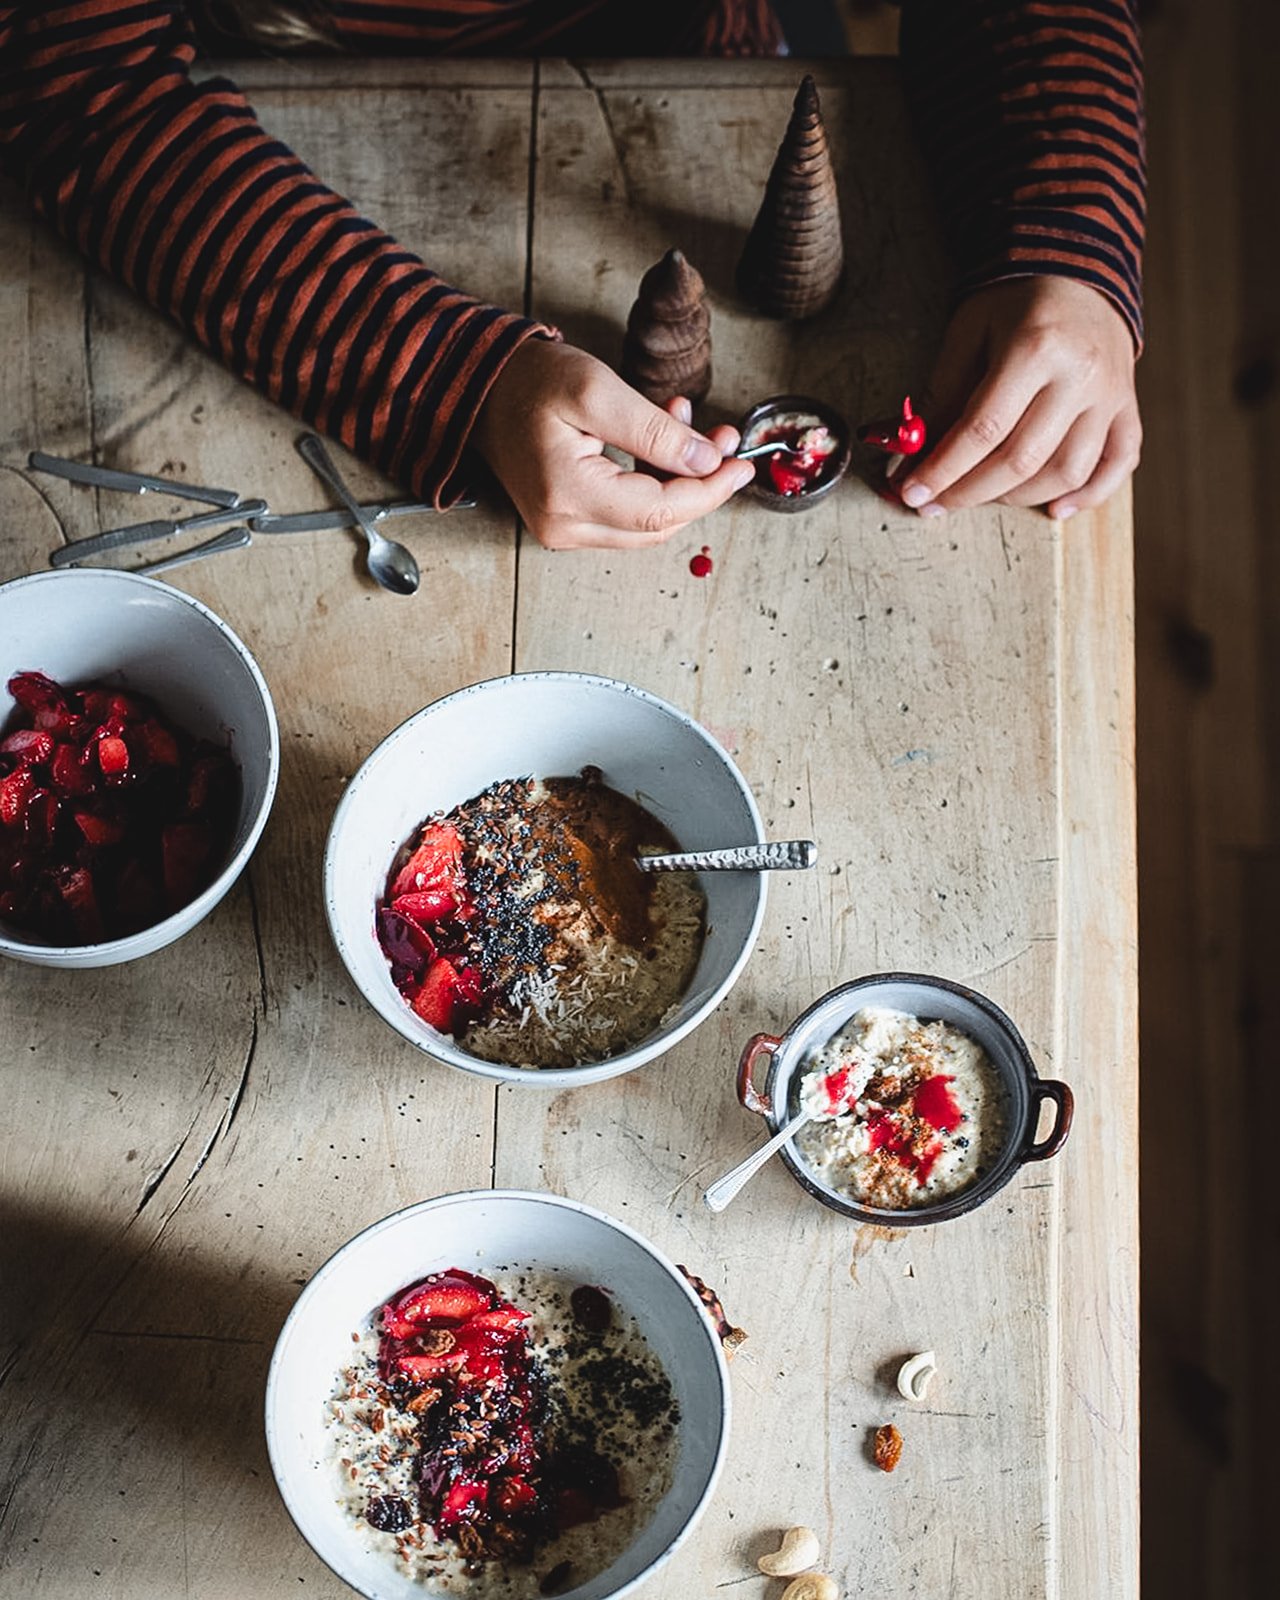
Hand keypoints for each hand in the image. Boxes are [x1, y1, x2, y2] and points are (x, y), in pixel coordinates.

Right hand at [471, 339, 753, 549]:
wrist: (480, 390)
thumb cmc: (528, 383)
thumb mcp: (597, 391)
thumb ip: (655, 432)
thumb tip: (706, 463)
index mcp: (568, 496)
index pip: (661, 512)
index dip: (710, 491)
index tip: (740, 464)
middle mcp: (563, 527)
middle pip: (658, 526)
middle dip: (698, 485)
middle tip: (720, 439)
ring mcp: (562, 532)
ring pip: (645, 526)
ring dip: (677, 484)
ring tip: (685, 429)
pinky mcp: (565, 525)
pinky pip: (625, 519)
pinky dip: (652, 487)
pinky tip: (658, 448)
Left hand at [893, 277, 1141, 519]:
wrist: (1079, 268)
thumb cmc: (1016, 301)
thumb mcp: (968, 333)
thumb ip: (942, 396)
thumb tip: (911, 457)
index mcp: (1035, 349)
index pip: (983, 430)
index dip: (944, 469)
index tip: (913, 493)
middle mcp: (1080, 375)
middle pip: (1022, 459)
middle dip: (970, 491)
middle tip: (936, 504)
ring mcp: (1111, 394)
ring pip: (1067, 472)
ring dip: (1018, 498)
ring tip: (982, 495)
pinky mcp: (1128, 406)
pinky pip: (1118, 464)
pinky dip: (1089, 495)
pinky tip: (1054, 509)